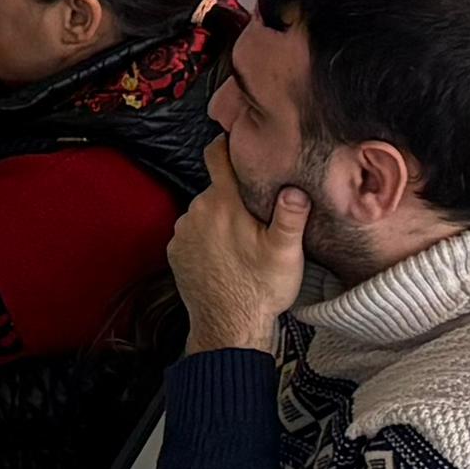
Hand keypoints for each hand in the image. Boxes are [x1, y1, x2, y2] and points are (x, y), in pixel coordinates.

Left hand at [167, 143, 310, 357]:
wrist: (229, 326)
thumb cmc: (261, 288)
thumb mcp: (286, 253)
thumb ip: (291, 216)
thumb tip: (294, 187)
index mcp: (224, 204)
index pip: (217, 157)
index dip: (226, 145)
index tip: (236, 142)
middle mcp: (197, 211)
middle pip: (216, 189)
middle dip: (233, 196)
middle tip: (256, 217)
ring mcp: (182, 232)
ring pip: (204, 212)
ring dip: (218, 219)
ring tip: (241, 242)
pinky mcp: (175, 251)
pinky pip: (192, 233)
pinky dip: (205, 239)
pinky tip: (224, 256)